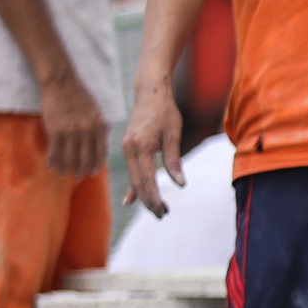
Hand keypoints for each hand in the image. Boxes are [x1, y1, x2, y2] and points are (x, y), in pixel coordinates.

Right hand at [39, 69, 109, 179]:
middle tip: (78, 177)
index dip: (96, 164)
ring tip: (62, 173)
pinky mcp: (56, 131)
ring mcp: (72, 132)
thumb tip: (102, 142)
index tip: (92, 172)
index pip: (101, 152)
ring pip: (70, 158)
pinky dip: (53, 162)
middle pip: (86, 159)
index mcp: (101, 126)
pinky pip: (55, 152)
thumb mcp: (96, 111)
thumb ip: (100, 126)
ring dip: (66, 169)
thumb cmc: (79, 96)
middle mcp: (89, 131)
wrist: (62, 83)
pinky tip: (51, 166)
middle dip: (82, 171)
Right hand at [121, 79, 186, 216]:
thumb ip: (174, 160)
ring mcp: (126, 149)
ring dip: (144, 195)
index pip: (146, 179)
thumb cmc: (165, 111)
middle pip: (138, 183)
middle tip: (163, 215)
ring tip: (158, 210)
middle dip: (149, 201)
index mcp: (141, 147)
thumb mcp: (173, 134)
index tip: (162, 210)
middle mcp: (129, 150)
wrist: (149, 92)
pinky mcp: (129, 148)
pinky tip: (131, 201)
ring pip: (134, 178)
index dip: (153, 197)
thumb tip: (180, 184)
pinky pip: (131, 171)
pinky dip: (134, 185)